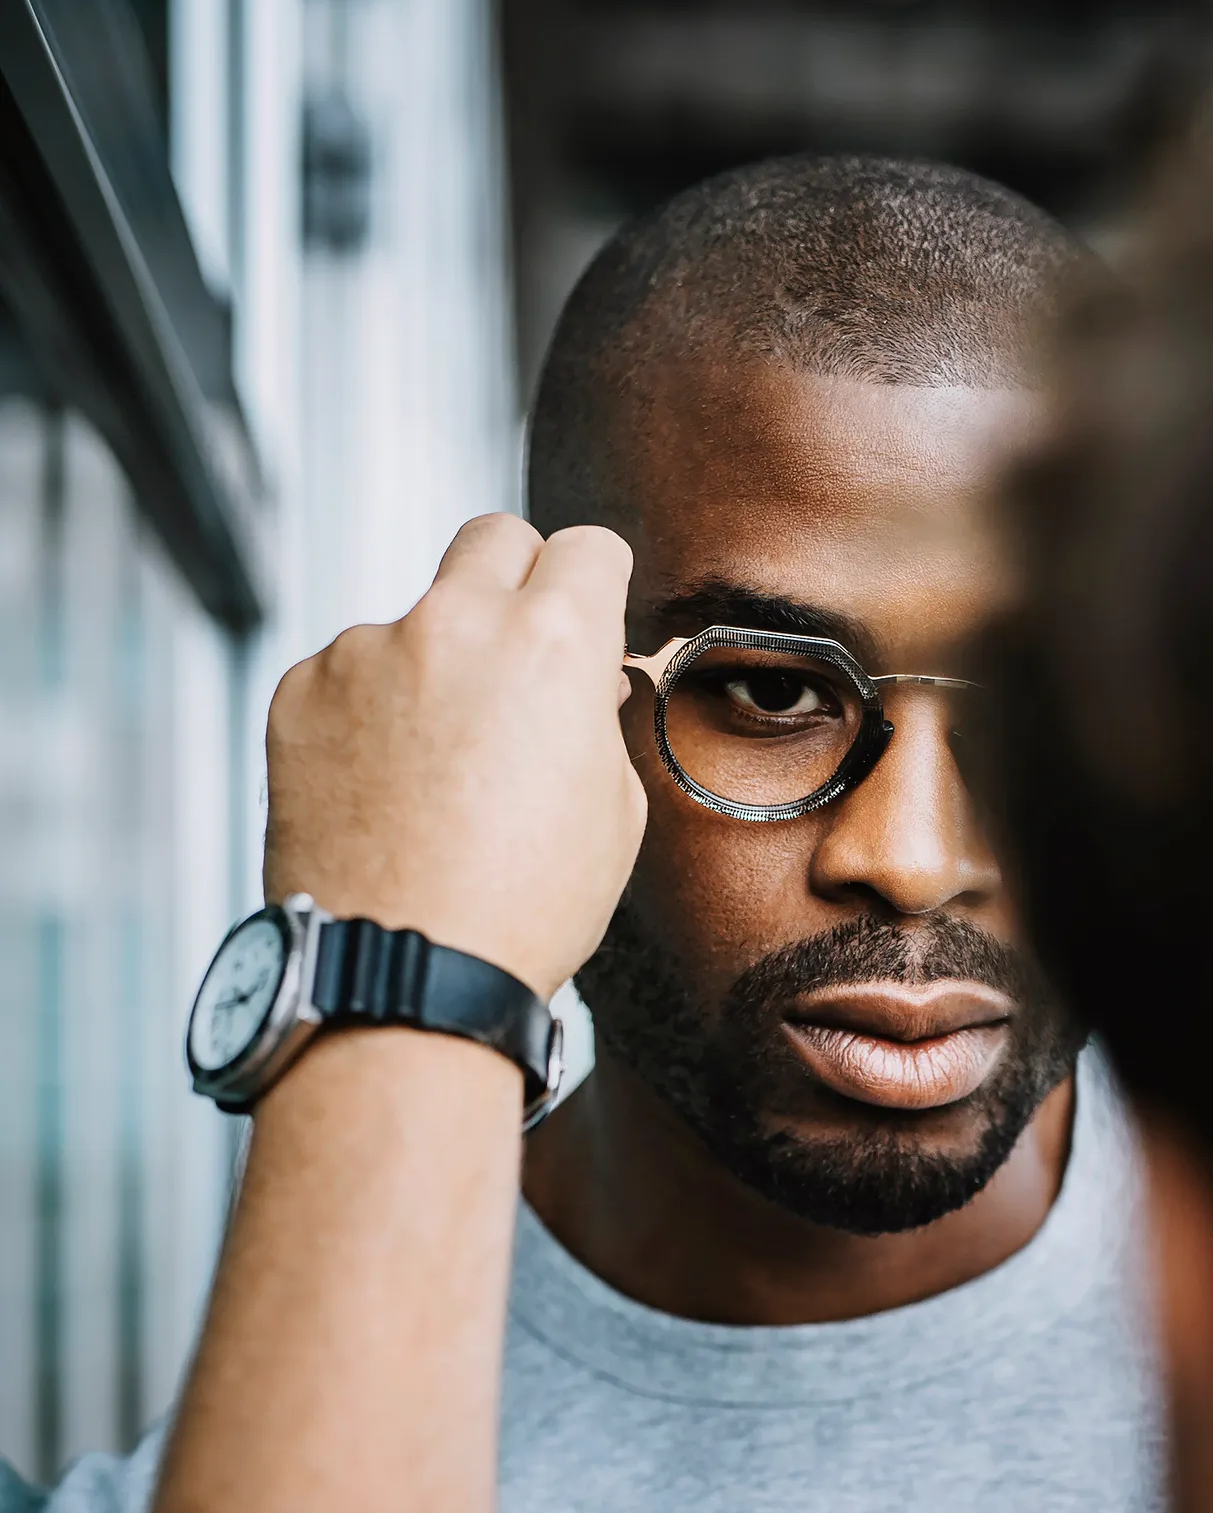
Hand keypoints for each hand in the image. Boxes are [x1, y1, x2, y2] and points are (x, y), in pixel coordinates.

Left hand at [264, 517, 644, 998]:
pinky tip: (384, 793)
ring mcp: (364, 652)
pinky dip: (368, 716)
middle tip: (519, 661)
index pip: (587, 547)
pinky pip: (348, 677)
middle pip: (493, 539)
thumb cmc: (520, 910)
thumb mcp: (614, 813)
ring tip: (439, 776)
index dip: (597, 585)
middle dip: (517, 582)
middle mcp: (453, 624)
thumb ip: (598, 721)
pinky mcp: (299, 692)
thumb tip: (584, 685)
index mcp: (550, 644)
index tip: (590, 613)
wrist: (401, 973)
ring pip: (415, 623)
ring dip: (433, 669)